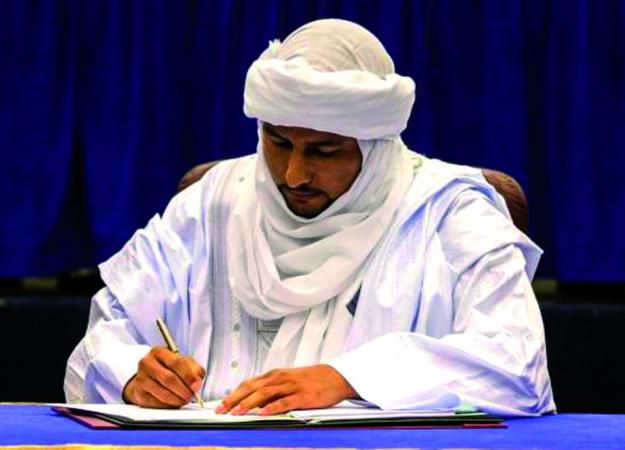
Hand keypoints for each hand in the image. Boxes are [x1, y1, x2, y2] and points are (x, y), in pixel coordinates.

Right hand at [122, 346, 205, 407]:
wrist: (148, 376)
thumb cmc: (169, 368)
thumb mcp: (184, 363)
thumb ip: (194, 370)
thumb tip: (197, 382)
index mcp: (159, 352)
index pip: (176, 362)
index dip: (188, 375)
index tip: (196, 384)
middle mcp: (147, 363)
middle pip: (169, 378)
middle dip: (184, 390)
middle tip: (192, 395)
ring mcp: (140, 378)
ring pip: (162, 392)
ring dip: (177, 399)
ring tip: (185, 400)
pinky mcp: (138, 393)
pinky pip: (156, 403)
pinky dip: (168, 405)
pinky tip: (174, 402)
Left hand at [216, 364, 357, 414]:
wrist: (334, 377)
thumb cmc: (310, 380)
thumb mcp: (287, 380)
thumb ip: (271, 388)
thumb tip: (251, 400)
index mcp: (275, 375)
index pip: (249, 384)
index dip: (233, 394)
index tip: (220, 405)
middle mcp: (280, 378)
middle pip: (252, 387)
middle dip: (235, 399)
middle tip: (221, 410)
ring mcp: (291, 386)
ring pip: (265, 393)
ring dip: (249, 403)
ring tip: (237, 412)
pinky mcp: (302, 396)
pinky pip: (285, 402)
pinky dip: (272, 408)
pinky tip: (263, 414)